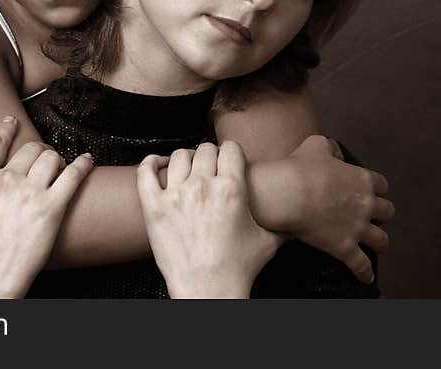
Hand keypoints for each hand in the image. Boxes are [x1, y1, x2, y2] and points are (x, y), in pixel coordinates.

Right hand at [0, 116, 93, 297]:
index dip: (6, 127)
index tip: (12, 120)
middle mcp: (6, 180)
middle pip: (29, 148)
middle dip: (37, 149)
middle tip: (42, 155)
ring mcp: (30, 192)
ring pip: (51, 157)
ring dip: (56, 158)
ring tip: (59, 164)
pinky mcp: (52, 207)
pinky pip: (73, 176)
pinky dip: (82, 165)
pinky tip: (87, 160)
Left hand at [137, 141, 280, 298]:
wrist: (208, 291)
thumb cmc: (238, 269)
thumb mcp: (267, 242)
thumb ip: (282, 224)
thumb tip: (295, 220)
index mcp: (231, 188)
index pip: (230, 149)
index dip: (232, 153)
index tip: (230, 160)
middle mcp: (202, 186)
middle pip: (205, 150)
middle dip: (210, 156)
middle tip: (210, 167)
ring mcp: (175, 195)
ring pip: (178, 157)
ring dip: (185, 159)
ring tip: (188, 167)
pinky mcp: (154, 207)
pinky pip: (145, 173)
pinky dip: (150, 163)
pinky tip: (157, 164)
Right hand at [282, 135, 393, 283]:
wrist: (288, 193)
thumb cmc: (300, 167)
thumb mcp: (316, 145)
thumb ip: (331, 148)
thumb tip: (337, 155)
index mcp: (362, 179)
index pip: (381, 184)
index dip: (375, 187)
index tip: (369, 190)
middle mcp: (366, 205)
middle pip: (388, 212)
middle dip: (381, 213)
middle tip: (370, 215)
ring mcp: (357, 228)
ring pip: (381, 240)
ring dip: (378, 241)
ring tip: (373, 243)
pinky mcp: (345, 247)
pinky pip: (361, 265)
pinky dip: (364, 272)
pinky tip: (365, 276)